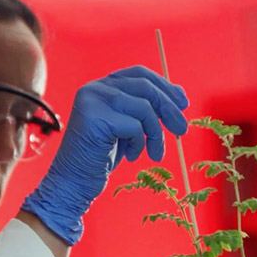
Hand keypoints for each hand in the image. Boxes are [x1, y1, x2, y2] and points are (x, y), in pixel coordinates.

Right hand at [20, 65, 188, 244]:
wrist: (74, 183)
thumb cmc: (101, 157)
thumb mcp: (126, 128)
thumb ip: (144, 109)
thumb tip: (180, 97)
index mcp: (101, 86)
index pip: (139, 74)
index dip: (164, 86)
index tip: (183, 103)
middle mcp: (94, 88)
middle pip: (145, 87)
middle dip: (169, 108)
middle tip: (182, 130)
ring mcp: (92, 101)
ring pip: (144, 107)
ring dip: (156, 133)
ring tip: (155, 153)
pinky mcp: (95, 118)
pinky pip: (135, 126)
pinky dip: (140, 144)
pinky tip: (131, 156)